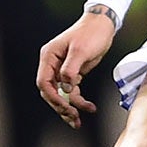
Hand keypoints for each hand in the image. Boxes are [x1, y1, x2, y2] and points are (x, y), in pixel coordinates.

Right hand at [36, 5, 118, 128]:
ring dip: (70, 108)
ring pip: (61, 95)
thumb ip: (70, 69)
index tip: (64, 106)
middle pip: (51, 92)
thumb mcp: (81, 50)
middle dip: (61, 106)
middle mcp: (53, 64)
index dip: (52, 97)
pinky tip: (89, 107)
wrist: (103, 25)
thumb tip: (65, 87)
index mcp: (49, 57)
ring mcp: (62, 70)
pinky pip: (72, 91)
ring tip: (78, 121)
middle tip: (73, 118)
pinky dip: (79, 101)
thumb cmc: (91, 33)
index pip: (43, 82)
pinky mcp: (73, 73)